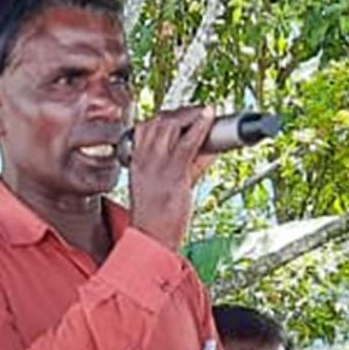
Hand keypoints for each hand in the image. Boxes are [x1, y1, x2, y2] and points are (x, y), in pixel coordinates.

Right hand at [128, 105, 216, 248]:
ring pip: (171, 126)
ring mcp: (157, 164)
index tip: (182, 114)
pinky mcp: (173, 173)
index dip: (166, 117)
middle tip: (199, 112)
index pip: (147, 127)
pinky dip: (200, 126)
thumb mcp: (168, 183)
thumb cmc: (159, 215)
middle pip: (160, 121)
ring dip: (190, 115)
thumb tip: (212, 147)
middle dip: (181, 113)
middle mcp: (144, 158)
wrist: (150, 237)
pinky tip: (209, 117)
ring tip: (206, 113)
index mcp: (136, 160)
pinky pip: (187, 142)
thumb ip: (189, 163)